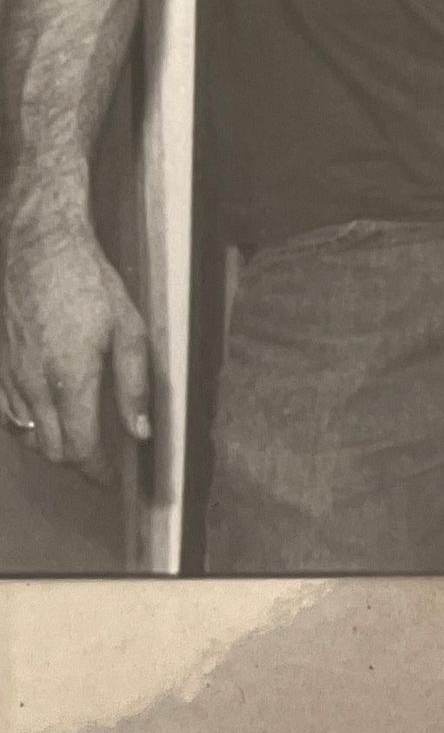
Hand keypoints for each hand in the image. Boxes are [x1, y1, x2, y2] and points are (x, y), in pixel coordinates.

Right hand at [1, 205, 150, 476]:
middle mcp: (35, 387)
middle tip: (105, 461)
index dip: (99, 472)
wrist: (41, 252)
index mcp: (71, 381)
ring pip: (30, 435)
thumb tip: (139, 432)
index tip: (116, 480)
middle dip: (79, 463)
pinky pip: (12, 414)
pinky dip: (32, 426)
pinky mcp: (2, 368)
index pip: (80, 449)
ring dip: (55, 446)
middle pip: (52, 450)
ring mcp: (13, 379)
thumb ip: (134, 385)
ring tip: (84, 440)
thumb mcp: (130, 330)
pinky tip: (51, 417)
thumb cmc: (91, 286)